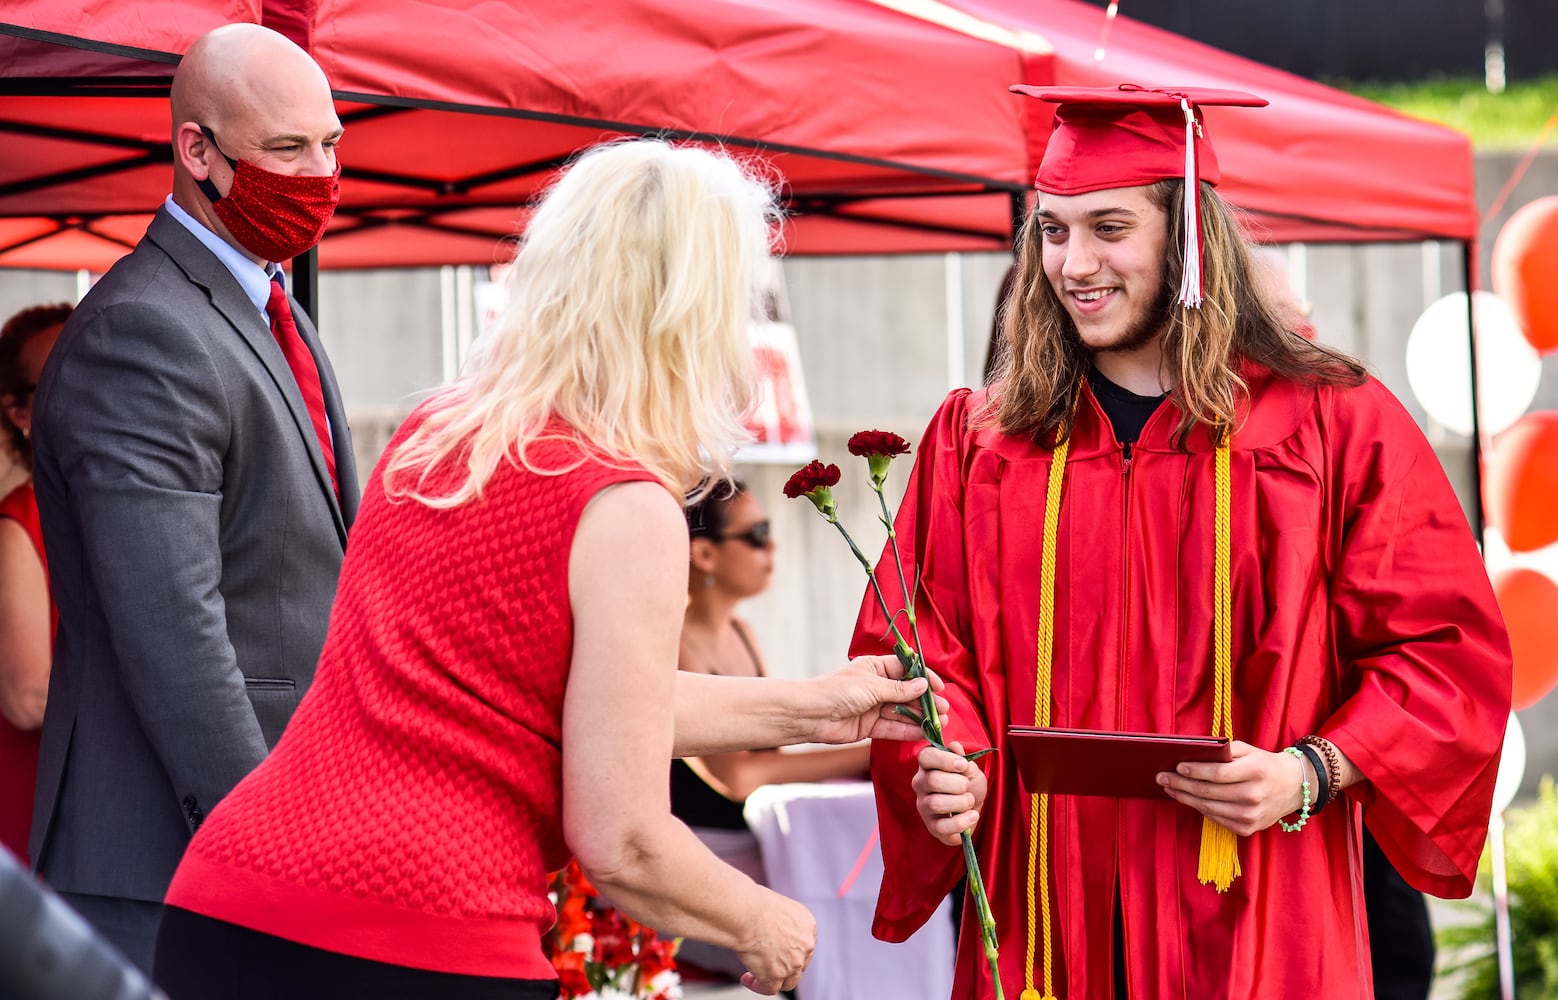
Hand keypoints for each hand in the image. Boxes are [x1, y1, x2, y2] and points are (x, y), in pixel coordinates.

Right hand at [736, 890, 815, 994]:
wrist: (746, 913)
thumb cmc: (754, 904)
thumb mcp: (777, 907)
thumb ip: (780, 922)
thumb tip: (770, 929)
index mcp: (807, 924)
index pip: (804, 945)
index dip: (791, 950)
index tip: (777, 950)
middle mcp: (805, 945)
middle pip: (799, 963)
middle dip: (784, 964)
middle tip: (765, 960)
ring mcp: (793, 962)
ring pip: (789, 981)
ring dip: (774, 979)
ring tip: (755, 974)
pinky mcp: (776, 975)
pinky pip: (770, 989)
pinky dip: (758, 986)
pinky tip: (747, 979)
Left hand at [805, 654, 948, 744]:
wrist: (811, 714)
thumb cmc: (837, 691)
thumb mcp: (871, 686)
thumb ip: (899, 689)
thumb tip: (924, 685)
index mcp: (876, 668)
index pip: (906, 670)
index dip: (924, 677)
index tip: (940, 687)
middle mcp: (877, 686)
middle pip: (907, 693)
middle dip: (927, 701)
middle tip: (945, 709)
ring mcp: (874, 707)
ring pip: (903, 712)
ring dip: (921, 717)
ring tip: (941, 723)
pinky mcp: (870, 727)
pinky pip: (893, 728)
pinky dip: (908, 731)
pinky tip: (924, 733)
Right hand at [913, 741, 986, 845]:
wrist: (974, 810)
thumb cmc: (969, 786)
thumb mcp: (970, 770)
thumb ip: (962, 759)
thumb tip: (954, 746)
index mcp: (928, 766)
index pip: (925, 756)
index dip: (945, 759)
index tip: (963, 765)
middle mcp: (920, 784)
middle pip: (932, 780)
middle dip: (958, 784)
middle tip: (967, 787)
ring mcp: (924, 806)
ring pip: (936, 803)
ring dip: (961, 802)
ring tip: (970, 801)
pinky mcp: (931, 826)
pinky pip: (942, 826)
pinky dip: (962, 821)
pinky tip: (972, 815)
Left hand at [1156, 740, 1310, 835]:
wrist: (1294, 787)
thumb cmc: (1265, 765)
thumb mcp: (1249, 751)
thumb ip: (1224, 751)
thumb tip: (1193, 755)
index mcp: (1256, 772)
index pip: (1218, 774)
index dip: (1195, 771)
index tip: (1177, 766)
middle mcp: (1254, 796)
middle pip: (1209, 792)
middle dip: (1181, 784)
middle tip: (1162, 777)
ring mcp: (1251, 815)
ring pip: (1208, 807)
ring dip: (1185, 797)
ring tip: (1170, 787)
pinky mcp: (1248, 828)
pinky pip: (1216, 819)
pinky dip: (1199, 808)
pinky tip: (1187, 798)